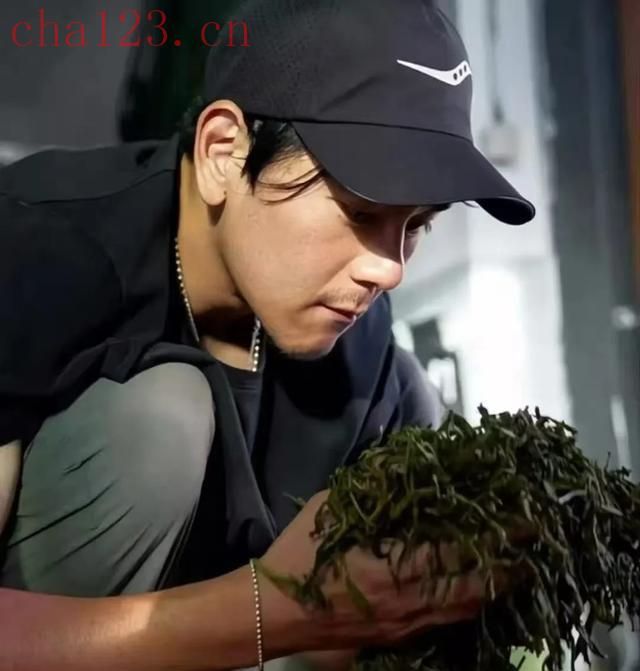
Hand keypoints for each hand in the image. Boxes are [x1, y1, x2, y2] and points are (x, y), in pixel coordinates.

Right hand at [259, 490, 528, 651]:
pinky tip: (480, 592)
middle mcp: (408, 602)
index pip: (459, 552)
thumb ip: (369, 490)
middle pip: (475, 588)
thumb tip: (402, 467)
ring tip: (521, 564)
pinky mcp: (399, 638)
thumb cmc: (298, 554)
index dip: (497, 537)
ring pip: (466, 609)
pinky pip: (447, 622)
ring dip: (497, 587)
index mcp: (390, 567)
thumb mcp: (330, 509)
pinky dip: (471, 605)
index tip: (527, 517)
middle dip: (511, 565)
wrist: (273, 613)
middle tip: (538, 542)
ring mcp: (406, 626)